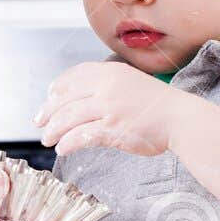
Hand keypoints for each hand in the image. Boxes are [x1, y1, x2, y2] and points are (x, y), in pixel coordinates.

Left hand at [35, 62, 191, 155]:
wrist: (181, 118)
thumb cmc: (156, 105)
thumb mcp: (129, 82)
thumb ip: (106, 85)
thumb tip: (78, 96)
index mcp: (109, 72)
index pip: (72, 77)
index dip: (56, 89)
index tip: (48, 99)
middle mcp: (106, 86)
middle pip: (64, 98)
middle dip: (47, 112)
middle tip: (38, 123)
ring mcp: (109, 107)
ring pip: (68, 118)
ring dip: (53, 130)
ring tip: (47, 139)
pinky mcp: (112, 128)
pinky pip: (81, 136)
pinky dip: (68, 143)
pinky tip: (63, 148)